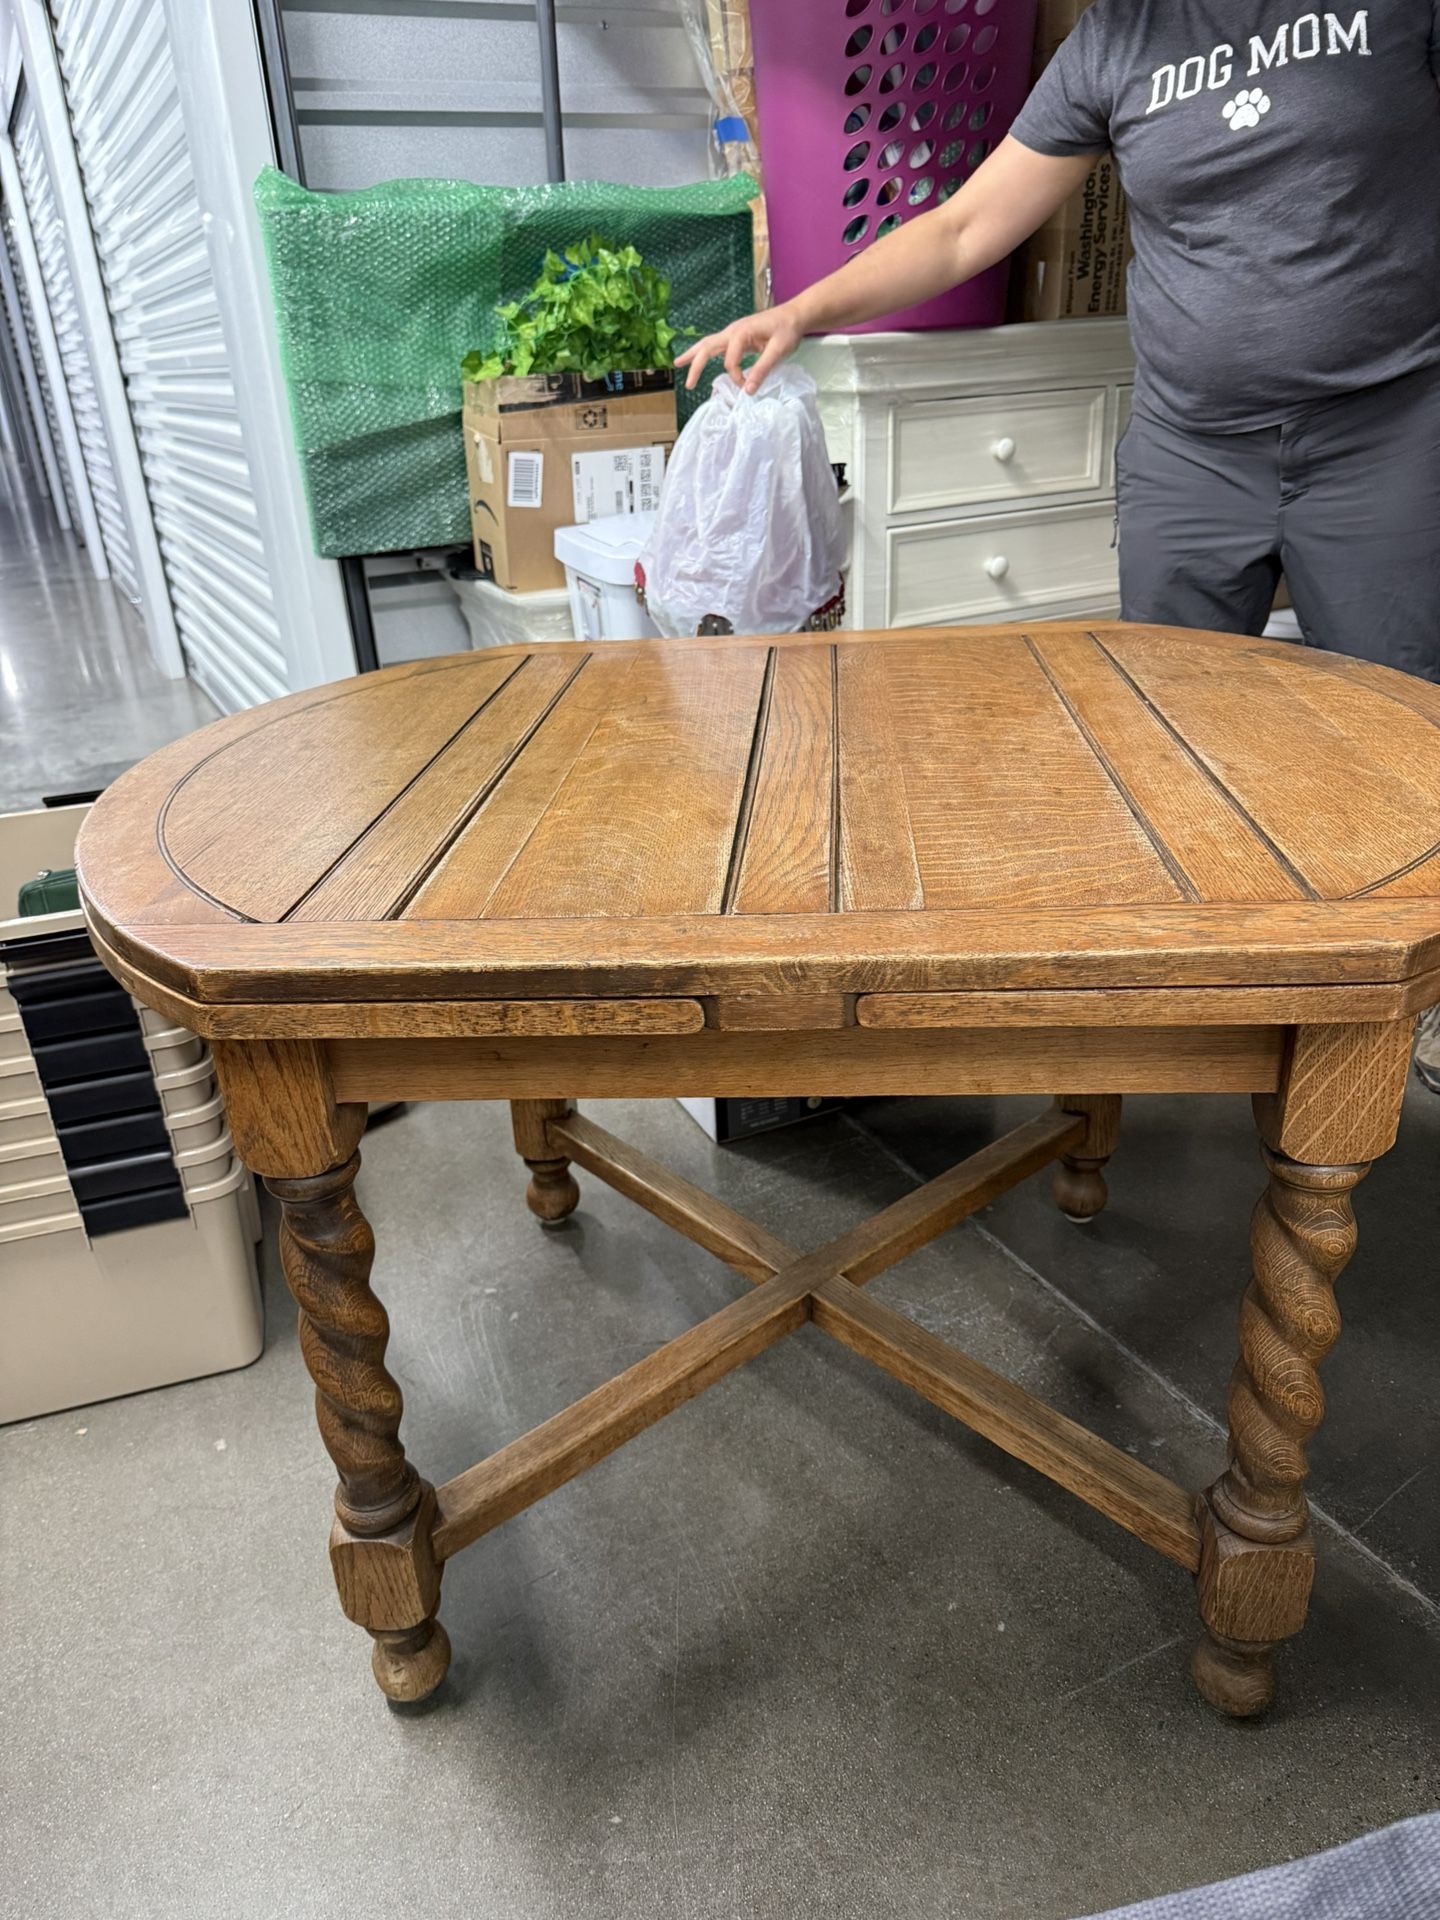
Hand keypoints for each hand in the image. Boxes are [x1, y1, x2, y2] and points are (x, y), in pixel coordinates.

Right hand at [675, 305, 803, 393]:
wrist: (794, 315)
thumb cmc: (788, 330)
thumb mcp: (778, 350)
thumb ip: (762, 369)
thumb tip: (748, 391)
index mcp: (741, 333)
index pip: (730, 361)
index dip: (736, 377)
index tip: (748, 386)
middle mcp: (732, 331)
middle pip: (707, 347)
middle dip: (695, 365)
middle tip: (688, 385)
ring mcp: (733, 333)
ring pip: (707, 344)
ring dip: (693, 355)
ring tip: (678, 365)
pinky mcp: (736, 337)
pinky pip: (716, 345)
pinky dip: (704, 353)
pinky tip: (697, 359)